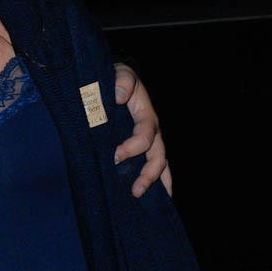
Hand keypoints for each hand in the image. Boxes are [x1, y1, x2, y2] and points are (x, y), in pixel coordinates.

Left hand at [113, 63, 171, 198]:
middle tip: (136, 190)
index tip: (116, 155)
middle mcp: (150, 130)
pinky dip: (154, 181)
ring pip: (159, 164)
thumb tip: (120, 97)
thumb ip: (122, 81)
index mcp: (146, 115)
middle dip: (150, 174)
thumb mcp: (120, 73)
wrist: (111, 80)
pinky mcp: (137, 147)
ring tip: (142, 197)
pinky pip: (150, 165)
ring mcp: (147, 140)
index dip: (134, 146)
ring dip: (154, 182)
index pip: (146, 134)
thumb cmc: (116, 77)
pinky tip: (148, 197)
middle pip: (158, 155)